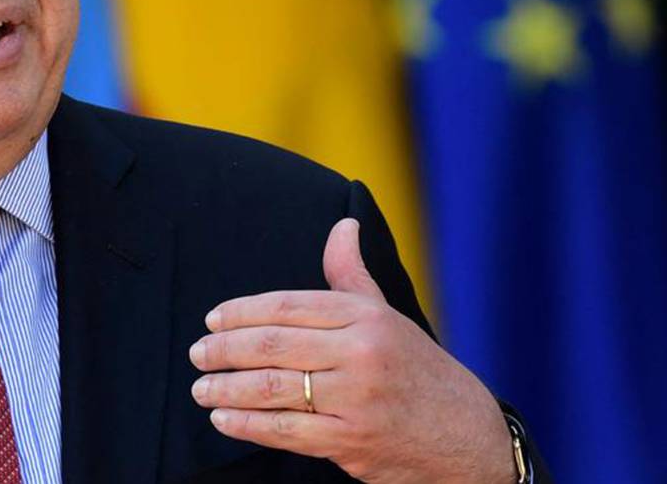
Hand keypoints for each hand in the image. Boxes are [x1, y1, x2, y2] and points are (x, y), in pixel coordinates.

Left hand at [188, 218, 514, 482]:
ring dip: (226, 388)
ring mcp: (356, 399)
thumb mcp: (386, 316)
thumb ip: (350, 274)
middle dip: (224, 349)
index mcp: (364, 317)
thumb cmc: (416, 370)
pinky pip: (286, 431)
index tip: (212, 320)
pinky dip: (247, 424)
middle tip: (197, 353)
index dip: (241, 312)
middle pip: (271, 345)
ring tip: (202, 388)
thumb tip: (342, 224)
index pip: (286, 306)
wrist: (468, 438)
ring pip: (272, 388)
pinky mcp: (352, 441)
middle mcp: (361, 353)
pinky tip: (224, 419)